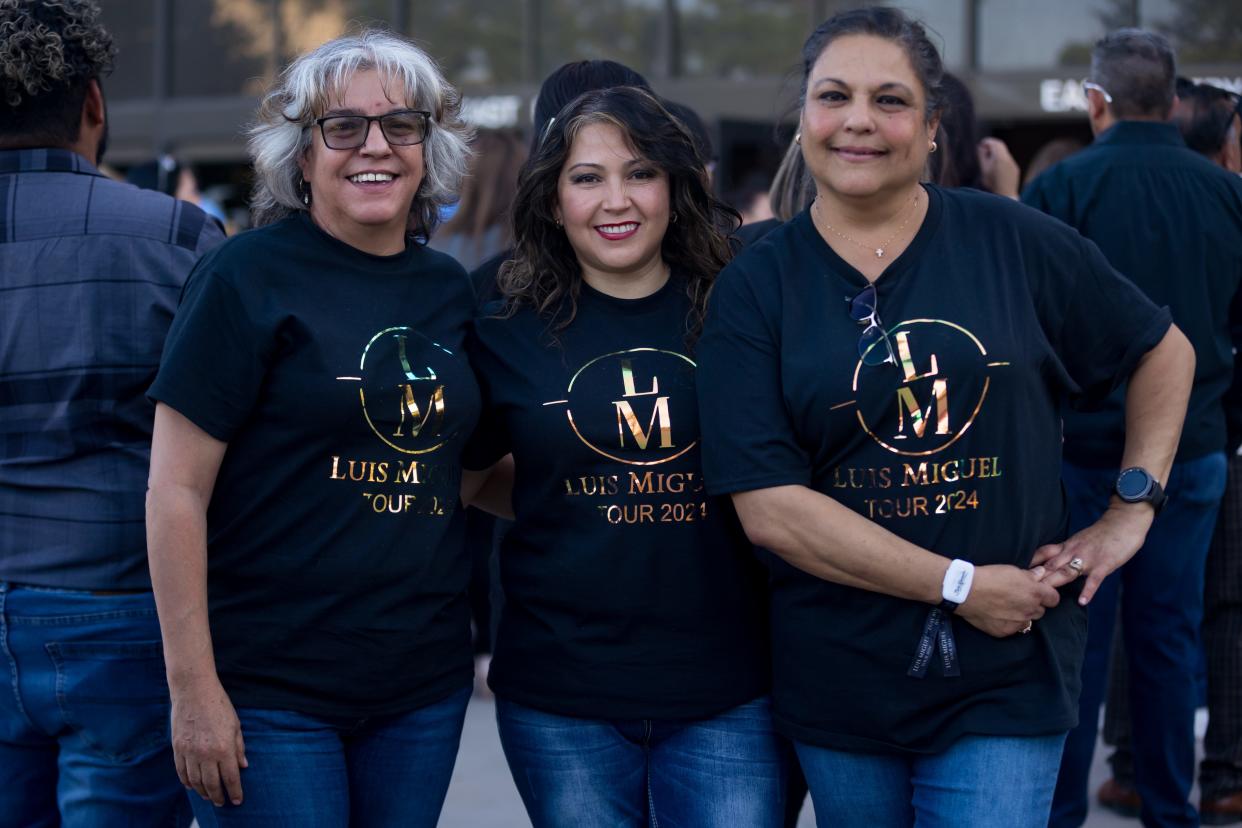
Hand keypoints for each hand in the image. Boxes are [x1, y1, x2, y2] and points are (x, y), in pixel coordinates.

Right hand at [170, 676, 247, 806]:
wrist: (194, 691)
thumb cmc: (219, 705)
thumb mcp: (235, 725)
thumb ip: (239, 747)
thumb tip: (243, 766)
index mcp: (224, 748)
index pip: (231, 778)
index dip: (235, 792)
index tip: (237, 800)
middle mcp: (206, 753)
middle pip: (212, 784)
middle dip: (218, 796)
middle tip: (222, 803)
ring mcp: (189, 752)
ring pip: (195, 781)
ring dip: (202, 792)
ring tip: (208, 796)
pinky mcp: (177, 748)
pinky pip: (181, 771)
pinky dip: (187, 781)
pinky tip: (192, 786)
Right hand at [956, 564, 1060, 636]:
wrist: (966, 591)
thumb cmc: (989, 576)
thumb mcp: (1011, 570)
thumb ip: (1030, 575)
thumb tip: (1040, 575)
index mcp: (1034, 593)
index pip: (1054, 599)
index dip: (1048, 595)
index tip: (1040, 593)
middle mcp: (1030, 610)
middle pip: (1040, 611)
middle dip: (1033, 605)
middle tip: (1019, 598)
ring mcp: (1018, 623)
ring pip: (1027, 621)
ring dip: (1022, 615)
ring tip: (1007, 607)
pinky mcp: (1005, 632)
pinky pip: (1013, 628)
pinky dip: (1008, 622)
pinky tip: (997, 614)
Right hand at [977, 137, 1020, 198]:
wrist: (1005, 196)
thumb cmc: (992, 184)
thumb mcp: (984, 170)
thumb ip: (982, 157)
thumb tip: (981, 147)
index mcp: (1000, 157)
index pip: (995, 143)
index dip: (987, 141)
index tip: (981, 144)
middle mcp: (1008, 158)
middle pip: (1001, 146)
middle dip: (992, 146)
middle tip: (984, 150)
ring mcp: (1013, 163)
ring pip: (1004, 153)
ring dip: (996, 153)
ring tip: (988, 160)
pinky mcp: (1015, 169)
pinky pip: (1008, 160)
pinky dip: (1001, 159)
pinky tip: (995, 168)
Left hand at [1031, 500, 1152, 604]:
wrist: (1123, 522)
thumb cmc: (1103, 533)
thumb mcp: (1079, 540)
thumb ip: (1067, 551)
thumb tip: (1052, 562)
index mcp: (1067, 546)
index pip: (1043, 554)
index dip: (1030, 564)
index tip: (1015, 573)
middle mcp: (1073, 552)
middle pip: (1051, 566)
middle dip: (1036, 578)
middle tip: (1022, 589)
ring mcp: (1088, 559)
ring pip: (1067, 572)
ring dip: (1055, 583)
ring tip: (1044, 597)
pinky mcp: (1104, 564)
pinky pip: (1094, 579)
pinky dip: (1088, 590)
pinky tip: (1083, 601)